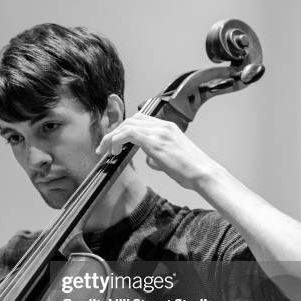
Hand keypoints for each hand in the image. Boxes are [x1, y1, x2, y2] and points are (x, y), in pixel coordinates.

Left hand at [97, 113, 221, 189]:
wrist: (203, 174)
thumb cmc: (189, 170)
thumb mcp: (170, 159)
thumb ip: (157, 155)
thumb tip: (149, 158)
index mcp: (167, 127)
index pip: (139, 120)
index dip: (123, 129)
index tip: (113, 142)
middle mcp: (163, 125)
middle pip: (130, 120)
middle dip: (114, 132)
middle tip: (104, 147)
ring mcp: (159, 132)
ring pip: (127, 125)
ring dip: (111, 137)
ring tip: (104, 151)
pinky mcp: (155, 142)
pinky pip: (128, 134)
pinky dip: (115, 140)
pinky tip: (112, 151)